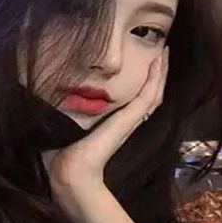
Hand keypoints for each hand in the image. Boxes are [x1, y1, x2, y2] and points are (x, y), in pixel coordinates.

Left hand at [48, 46, 169, 194]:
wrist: (70, 170)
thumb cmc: (64, 149)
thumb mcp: (68, 120)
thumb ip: (69, 108)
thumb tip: (56, 90)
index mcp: (115, 121)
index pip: (136, 97)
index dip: (145, 79)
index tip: (148, 60)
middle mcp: (127, 120)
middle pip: (150, 93)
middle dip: (157, 72)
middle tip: (164, 52)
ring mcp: (131, 119)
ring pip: (153, 92)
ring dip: (161, 72)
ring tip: (165, 53)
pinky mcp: (130, 119)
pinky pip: (148, 95)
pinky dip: (156, 78)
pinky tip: (159, 62)